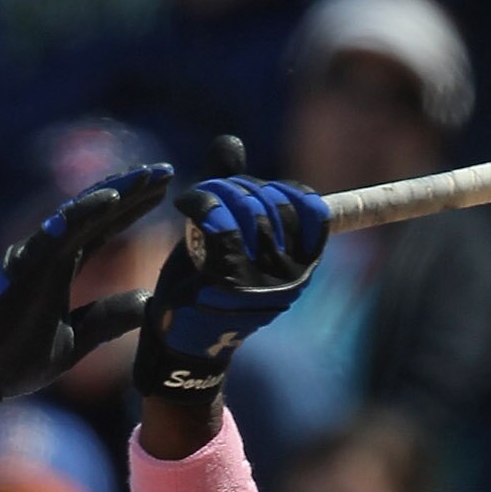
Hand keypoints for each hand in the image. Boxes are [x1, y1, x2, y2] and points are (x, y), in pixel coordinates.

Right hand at [0, 164, 170, 434]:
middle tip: (166, 172)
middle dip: (133, 191)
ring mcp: (38, 254)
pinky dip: (86, 212)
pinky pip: (60, 231)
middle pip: (98, 213)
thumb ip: (108, 318)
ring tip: (152, 176)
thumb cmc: (13, 360)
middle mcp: (51, 252)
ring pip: (83, 212)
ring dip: (119, 191)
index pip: (104, 229)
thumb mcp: (75, 340)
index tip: (164, 193)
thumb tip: (147, 302)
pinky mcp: (27, 264)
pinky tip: (115, 197)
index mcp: (61, 267)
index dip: (132, 209)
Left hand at [132, 136, 328, 407]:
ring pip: (248, 209)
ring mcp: (260, 280)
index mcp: (303, 267)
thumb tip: (230, 143)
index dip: (278, 189)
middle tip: (212, 196)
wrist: (181, 348)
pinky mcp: (227, 281)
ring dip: (219, 194)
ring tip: (199, 204)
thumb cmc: (206, 290)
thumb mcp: (227, 235)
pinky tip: (187, 203)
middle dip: (239, 188)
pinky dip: (202, 204)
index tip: (251, 196)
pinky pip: (221, 225)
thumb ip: (232, 187)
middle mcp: (289, 276)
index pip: (309, 207)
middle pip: (274, 202)